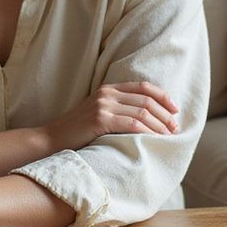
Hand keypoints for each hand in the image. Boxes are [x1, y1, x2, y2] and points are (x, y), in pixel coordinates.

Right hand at [42, 81, 178, 152]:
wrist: (51, 140)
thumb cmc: (77, 132)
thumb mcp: (98, 114)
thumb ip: (117, 110)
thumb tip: (145, 118)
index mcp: (108, 89)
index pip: (143, 87)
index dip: (163, 97)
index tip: (175, 110)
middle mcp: (107, 94)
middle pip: (146, 99)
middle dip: (165, 113)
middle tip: (175, 127)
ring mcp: (103, 105)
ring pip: (142, 111)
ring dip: (159, 124)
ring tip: (168, 135)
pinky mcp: (101, 120)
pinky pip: (132, 123)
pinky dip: (147, 131)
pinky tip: (154, 139)